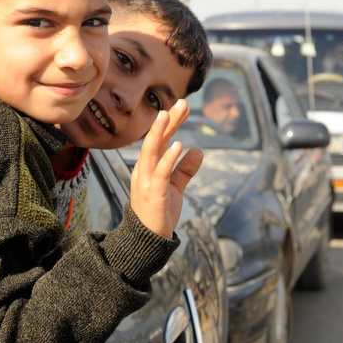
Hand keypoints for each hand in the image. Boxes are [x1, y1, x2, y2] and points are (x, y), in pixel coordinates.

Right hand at [130, 99, 203, 237]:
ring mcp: (146, 182)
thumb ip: (184, 169)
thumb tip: (198, 151)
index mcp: (148, 167)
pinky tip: (178, 145)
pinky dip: (169, 158)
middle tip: (182, 102)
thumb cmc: (159, 212)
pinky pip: (160, 173)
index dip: (170, 123)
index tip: (183, 107)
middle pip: (155, 140)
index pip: (159, 140)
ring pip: (150, 151)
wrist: (148, 240)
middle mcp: (144, 170)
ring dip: (160, 132)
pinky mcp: (154, 194)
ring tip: (169, 115)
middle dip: (167, 121)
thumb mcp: (175, 187)